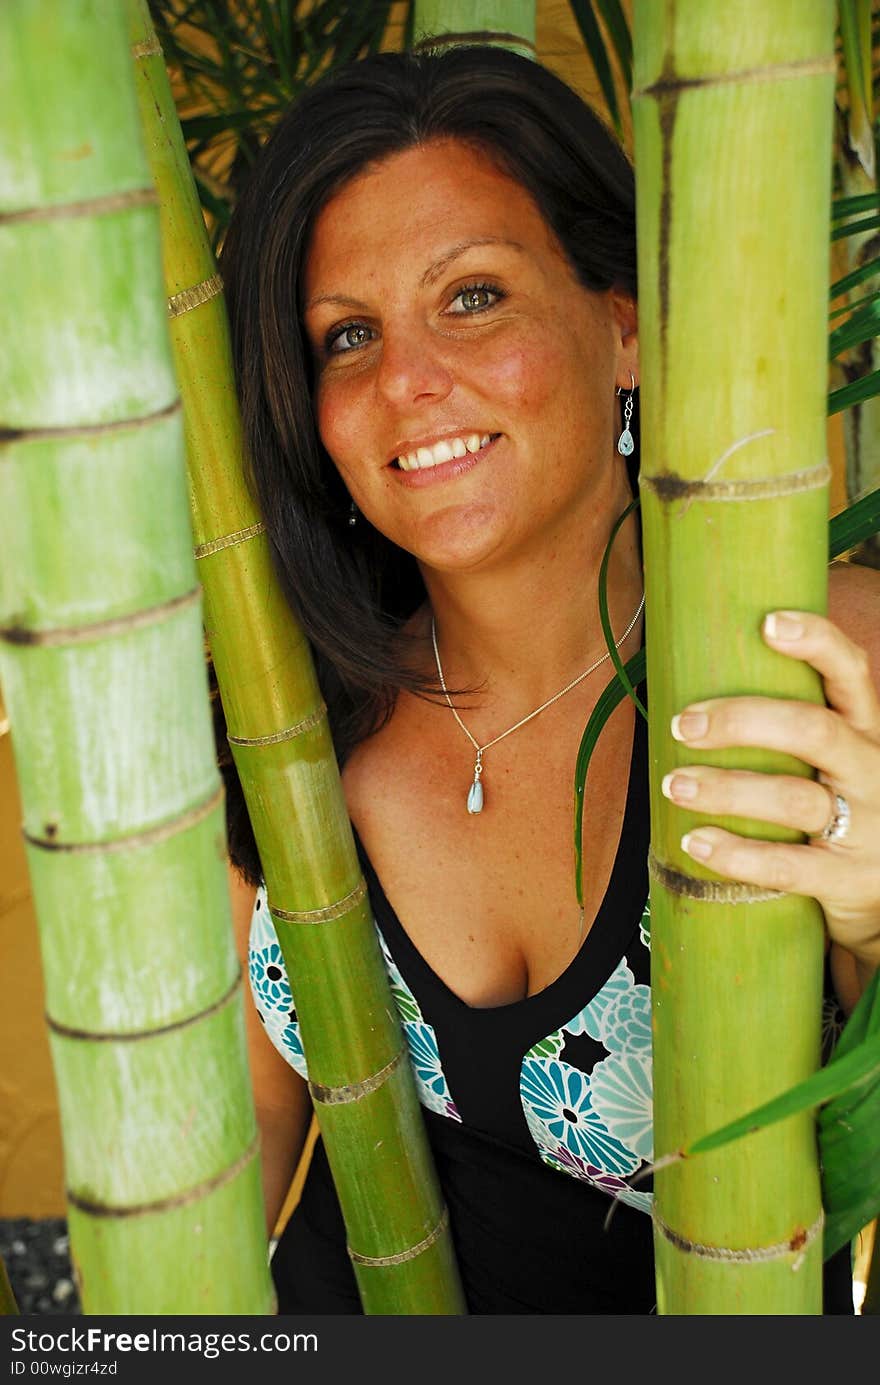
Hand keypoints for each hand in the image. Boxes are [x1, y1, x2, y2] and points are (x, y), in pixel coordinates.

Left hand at [662, 610, 879, 976]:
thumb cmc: (838, 810)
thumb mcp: (832, 762)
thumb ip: (788, 730)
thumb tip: (693, 696)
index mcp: (865, 731)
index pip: (852, 672)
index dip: (817, 642)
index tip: (768, 623)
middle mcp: (871, 771)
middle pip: (813, 731)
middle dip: (742, 721)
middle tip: (682, 725)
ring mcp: (865, 827)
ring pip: (794, 800)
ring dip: (726, 789)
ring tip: (674, 784)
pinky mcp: (847, 879)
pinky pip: (788, 866)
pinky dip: (736, 854)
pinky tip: (695, 841)